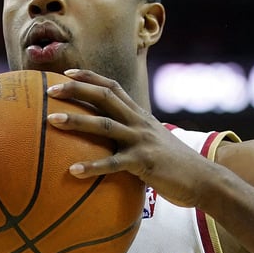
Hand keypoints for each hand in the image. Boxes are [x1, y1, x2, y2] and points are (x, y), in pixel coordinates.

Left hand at [45, 69, 211, 207]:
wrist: (204, 179)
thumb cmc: (175, 166)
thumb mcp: (153, 143)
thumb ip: (133, 138)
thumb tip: (111, 144)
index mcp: (140, 116)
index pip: (113, 87)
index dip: (90, 77)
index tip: (67, 73)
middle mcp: (139, 122)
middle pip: (104, 97)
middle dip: (76, 90)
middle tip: (49, 90)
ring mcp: (142, 140)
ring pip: (104, 125)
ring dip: (77, 120)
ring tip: (52, 121)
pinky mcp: (144, 162)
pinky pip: (113, 163)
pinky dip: (92, 166)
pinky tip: (72, 170)